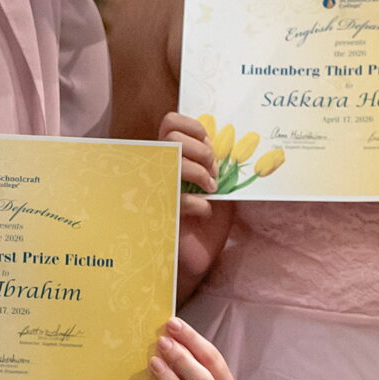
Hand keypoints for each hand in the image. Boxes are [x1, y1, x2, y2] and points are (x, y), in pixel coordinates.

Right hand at [157, 111, 236, 289]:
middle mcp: (160, 168)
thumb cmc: (208, 221)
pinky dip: (198, 204)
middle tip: (213, 172)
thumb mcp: (219, 186)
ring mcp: (156, 189)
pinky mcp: (158, 212)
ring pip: (172, 159)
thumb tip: (222, 142)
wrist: (200, 256)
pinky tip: (204, 212)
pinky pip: (178, 197)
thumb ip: (216, 164)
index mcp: (172, 157)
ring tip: (211, 190)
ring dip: (200, 172)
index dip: (193, 127)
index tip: (210, 145)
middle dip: (201, 150)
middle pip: (171, 135)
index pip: (171, 123)